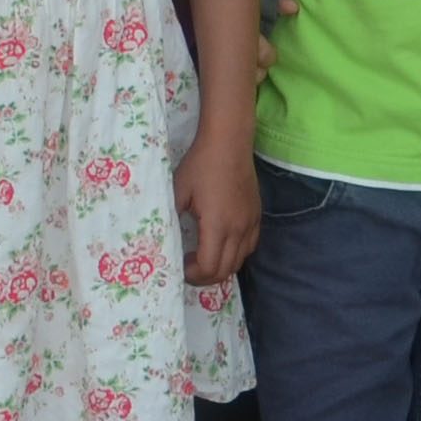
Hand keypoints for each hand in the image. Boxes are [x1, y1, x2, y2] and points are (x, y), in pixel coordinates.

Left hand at [177, 131, 257, 287]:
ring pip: (240, 261)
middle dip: (206, 277)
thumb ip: (171, 218)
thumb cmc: (200, 165)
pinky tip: (221, 246)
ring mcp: (250, 223)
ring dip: (221, 267)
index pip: (209, 267)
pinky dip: (235, 255)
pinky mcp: (256, 216)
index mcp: (218, 226)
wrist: (228, 143)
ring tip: (203, 260)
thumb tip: (164, 240)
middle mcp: (238, 229)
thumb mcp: (177, 192)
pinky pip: (250, 246)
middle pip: (226, 270)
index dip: (193, 275)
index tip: (180, 266)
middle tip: (189, 270)